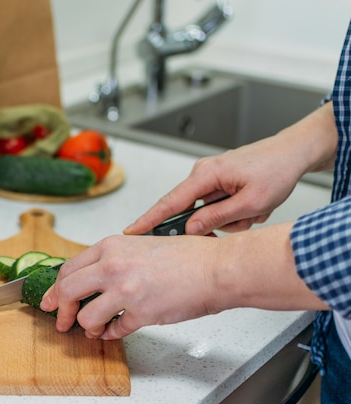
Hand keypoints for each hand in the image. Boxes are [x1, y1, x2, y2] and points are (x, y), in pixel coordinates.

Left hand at [40, 233, 220, 338]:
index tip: (50, 299)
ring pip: (86, 316)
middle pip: (67, 291)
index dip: (55, 288)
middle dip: (60, 310)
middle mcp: (112, 266)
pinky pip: (115, 330)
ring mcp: (125, 291)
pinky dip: (112, 333)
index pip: (68, 268)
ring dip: (87, 326)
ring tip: (95, 328)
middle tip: (61, 321)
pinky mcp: (141, 313)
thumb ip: (113, 260)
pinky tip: (116, 330)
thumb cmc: (187, 256)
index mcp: (111, 247)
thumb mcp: (141, 245)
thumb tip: (92, 279)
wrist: (216, 268)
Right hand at [124, 102, 337, 235]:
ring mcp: (212, 177)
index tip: (131, 231)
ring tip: (255, 210)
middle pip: (192, 211)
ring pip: (210, 212)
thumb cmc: (276, 170)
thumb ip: (217, 217)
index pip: (170, 202)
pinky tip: (254, 205)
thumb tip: (191, 228)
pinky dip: (236, 211)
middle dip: (215, 223)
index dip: (149, 219)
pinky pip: (219, 205)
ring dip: (232, 218)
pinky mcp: (221, 181)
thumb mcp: (251, 203)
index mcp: (206, 175)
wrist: (294, 152)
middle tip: (240, 221)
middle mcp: (203, 173)